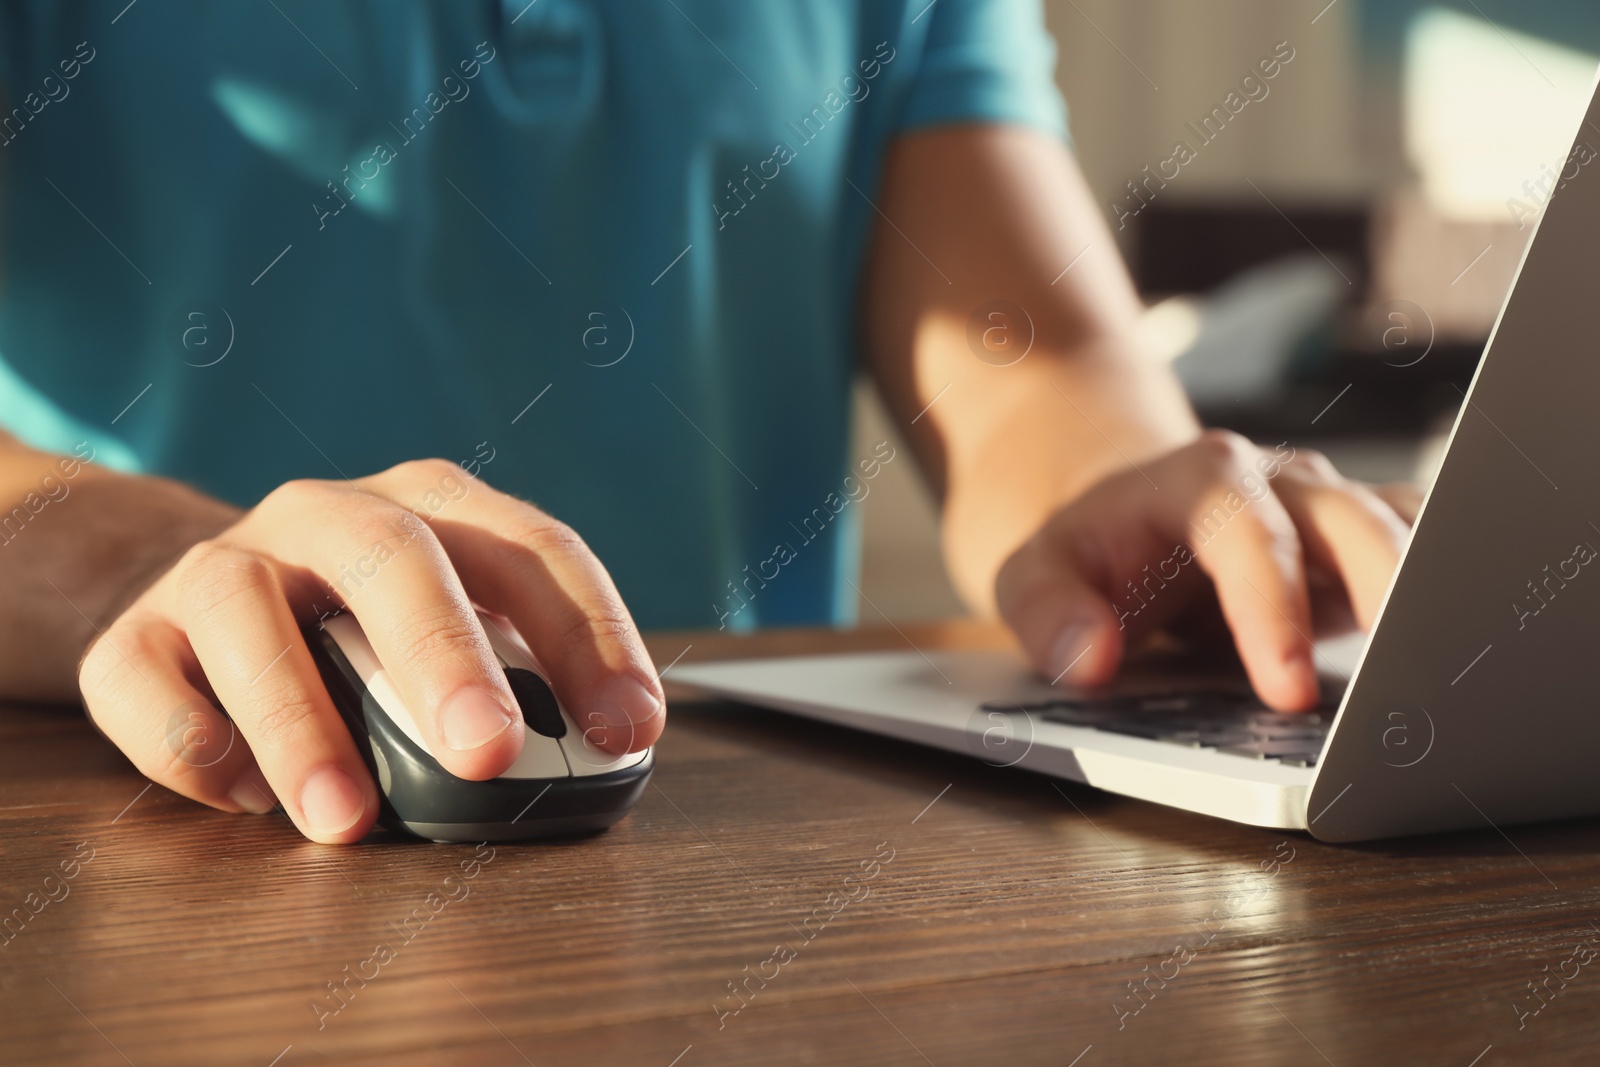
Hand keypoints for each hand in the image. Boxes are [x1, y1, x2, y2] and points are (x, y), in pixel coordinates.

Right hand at [77, 459, 663, 842]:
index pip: (532, 550)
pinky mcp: (131, 631)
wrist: (189, 604)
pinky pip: (145, 680)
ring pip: (248, 611)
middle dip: (447, 655)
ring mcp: (223, 564)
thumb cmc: (356, 637)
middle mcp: (330, 517)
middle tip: (490, 753)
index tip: (628, 729)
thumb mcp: (448, 639)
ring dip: (301, 721)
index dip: (590, 636)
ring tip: (347, 821)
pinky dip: (195, 745)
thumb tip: (596, 761)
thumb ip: (514, 680)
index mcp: (433, 507)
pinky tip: (245, 797)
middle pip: (395, 556)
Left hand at [995, 431, 1418, 710]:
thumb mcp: (1030, 576)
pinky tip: (1443, 660)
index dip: (1273, 608)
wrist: (1116, 514)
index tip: (1287, 688)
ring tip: (1444, 673)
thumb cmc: (1084, 551)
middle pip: (1355, 520)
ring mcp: (1328, 510)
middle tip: (1402, 681)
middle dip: (1385, 595)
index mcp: (1199, 479)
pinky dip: (1440, 603)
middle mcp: (1279, 482)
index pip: (1248, 533)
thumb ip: (1049, 615)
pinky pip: (1423, 558)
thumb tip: (1091, 659)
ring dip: (1430, 597)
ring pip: (1406, 533)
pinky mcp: (1360, 547)